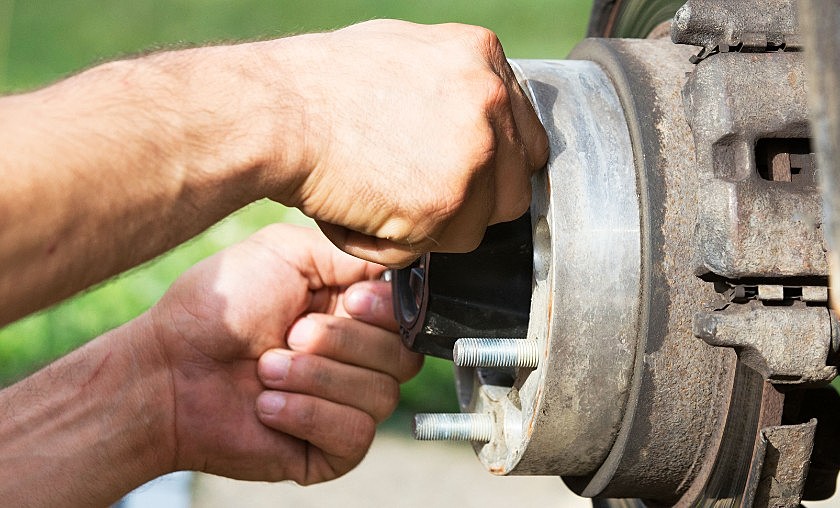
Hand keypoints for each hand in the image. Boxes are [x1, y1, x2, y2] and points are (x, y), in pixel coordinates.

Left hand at [147, 224, 422, 483]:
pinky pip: (355, 434)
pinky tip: (268, 406)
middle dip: (342, 343)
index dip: (385, 310)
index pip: (410, 316)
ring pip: (382, 396)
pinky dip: (309, 415)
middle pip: (403, 357)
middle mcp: (358, 360)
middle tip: (289, 335)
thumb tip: (399, 269)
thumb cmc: (219, 309)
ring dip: (317, 378)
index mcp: (354, 312)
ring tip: (266, 371)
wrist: (169, 372)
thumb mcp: (284, 253)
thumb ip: (349, 253)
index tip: (349, 300)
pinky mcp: (331, 450)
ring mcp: (346, 406)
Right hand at [260, 20, 547, 266]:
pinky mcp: (448, 202)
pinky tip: (362, 214)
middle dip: (470, 205)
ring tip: (378, 201)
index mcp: (484, 57)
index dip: (491, 168)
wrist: (276, 114)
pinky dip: (397, 247)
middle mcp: (491, 100)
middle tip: (414, 197)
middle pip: (512, 186)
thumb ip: (454, 86)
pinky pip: (436, 249)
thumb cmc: (319, 85)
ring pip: (478, 225)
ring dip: (433, 228)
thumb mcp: (404, 53)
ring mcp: (475, 152)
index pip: (523, 138)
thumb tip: (476, 118)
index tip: (459, 180)